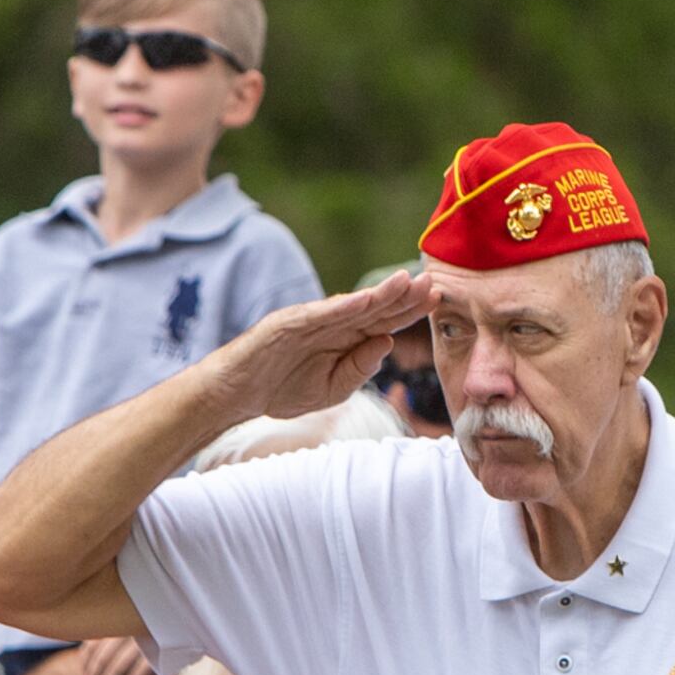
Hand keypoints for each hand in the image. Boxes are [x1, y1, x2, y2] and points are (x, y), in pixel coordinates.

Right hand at [228, 270, 440, 419]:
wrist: (237, 392)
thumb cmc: (281, 389)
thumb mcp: (331, 389)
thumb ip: (359, 368)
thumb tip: (387, 344)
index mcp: (343, 340)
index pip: (384, 322)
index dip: (410, 311)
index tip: (438, 301)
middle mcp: (331, 324)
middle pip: (375, 309)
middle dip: (405, 297)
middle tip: (434, 283)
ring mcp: (311, 320)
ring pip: (353, 305)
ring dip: (382, 294)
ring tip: (408, 282)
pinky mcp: (291, 323)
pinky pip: (323, 314)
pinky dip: (346, 306)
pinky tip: (368, 299)